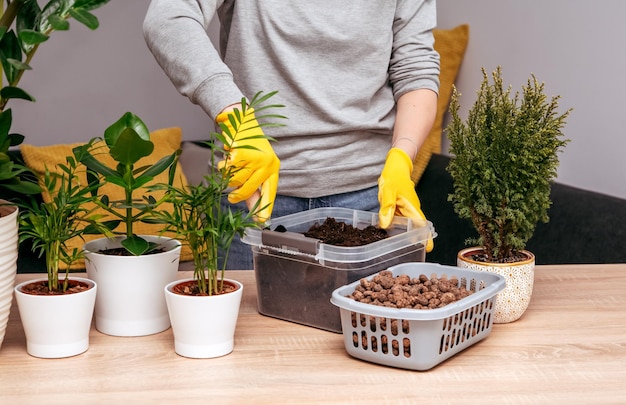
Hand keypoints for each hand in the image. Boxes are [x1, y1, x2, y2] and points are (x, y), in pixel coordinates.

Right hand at [216, 108, 279, 222]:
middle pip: (248, 190)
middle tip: (232, 197)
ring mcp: (255, 159)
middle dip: (236, 195)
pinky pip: (226, 171)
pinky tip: (227, 155)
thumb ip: (254, 188)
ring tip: (230, 164)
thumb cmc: (248, 145)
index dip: (265, 208)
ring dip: (228, 175)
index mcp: (273, 168)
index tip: (262, 222)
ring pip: (234, 181)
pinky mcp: (242, 154)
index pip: (270, 193)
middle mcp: (267, 164)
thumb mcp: (255, 166)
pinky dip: (222, 166)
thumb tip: (256, 213)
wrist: (241, 119)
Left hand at [378, 148, 433, 251]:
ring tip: (397, 250)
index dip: (425, 238)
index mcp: (412, 208)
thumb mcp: (388, 191)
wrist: (396, 165)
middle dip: (414, 242)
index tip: (428, 249)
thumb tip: (385, 225)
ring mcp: (406, 210)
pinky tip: (387, 235)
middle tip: (409, 255)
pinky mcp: (400, 209)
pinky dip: (396, 228)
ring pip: (407, 226)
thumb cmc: (395, 176)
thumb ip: (387, 208)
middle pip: (415, 230)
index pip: (421, 226)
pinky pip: (400, 221)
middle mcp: (411, 211)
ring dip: (404, 237)